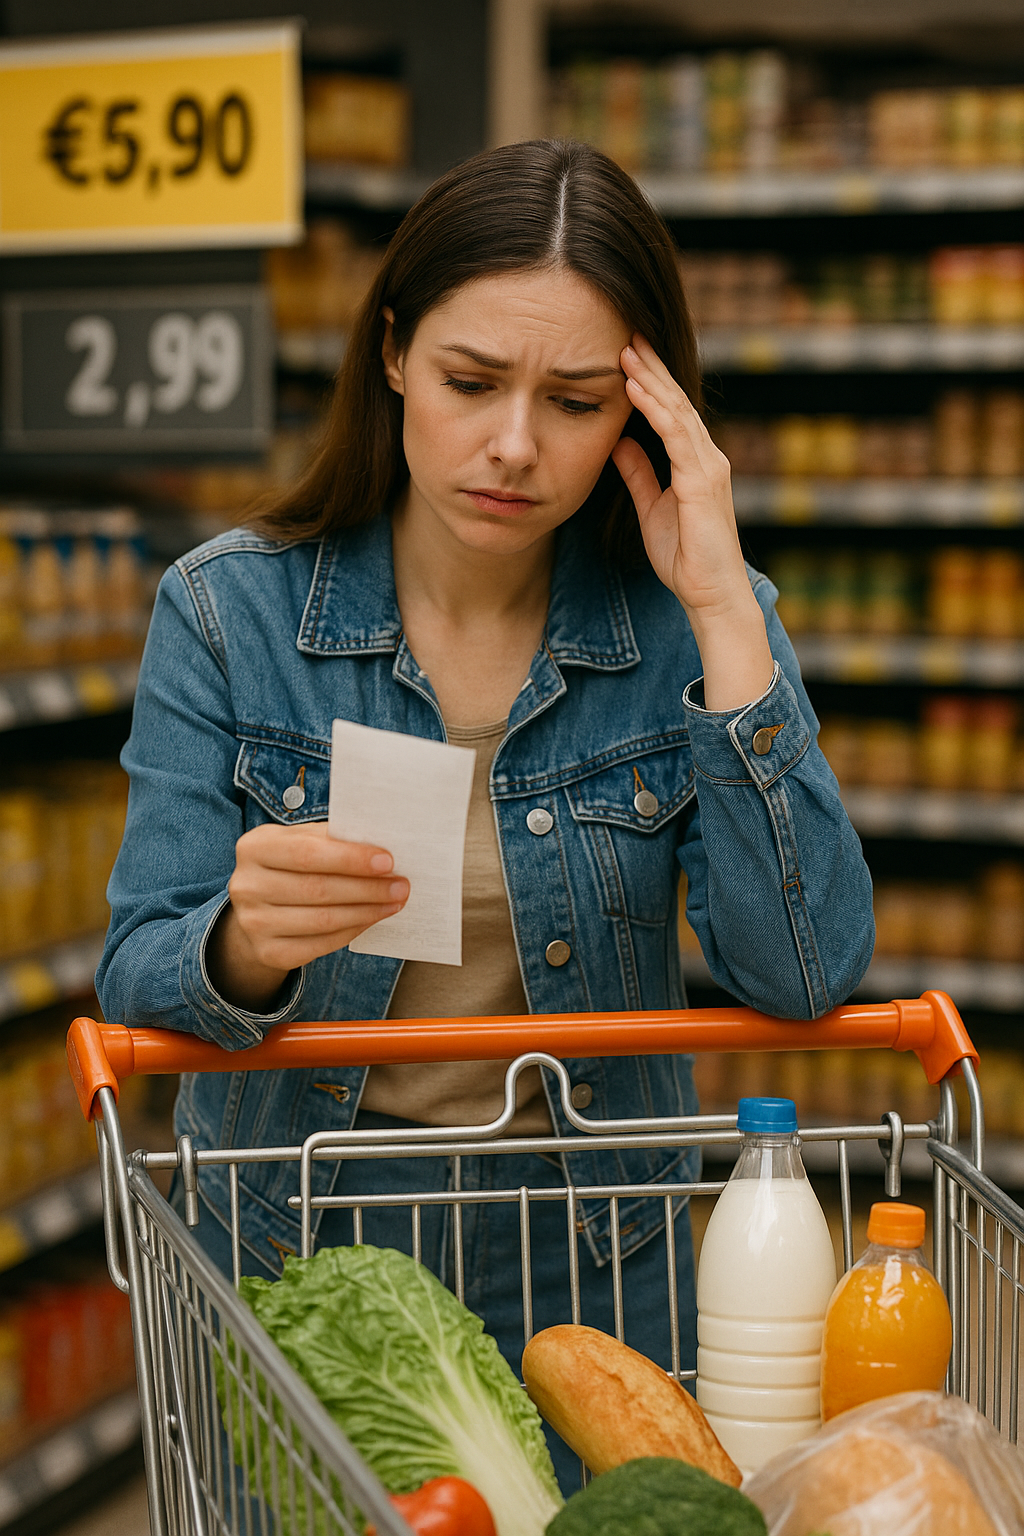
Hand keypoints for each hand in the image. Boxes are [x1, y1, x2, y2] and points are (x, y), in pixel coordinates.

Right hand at [207, 822, 408, 1009]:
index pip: (307, 853)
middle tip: (400, 885)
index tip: (387, 861)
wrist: (258, 909)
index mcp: (254, 847)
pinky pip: (320, 944)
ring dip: (367, 911)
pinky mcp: (268, 952)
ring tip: (394, 901)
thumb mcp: (301, 842)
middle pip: (318, 888)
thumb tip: (381, 848)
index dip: (350, 859)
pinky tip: (372, 918)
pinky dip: (353, 930)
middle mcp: (246, 885)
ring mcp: (253, 923)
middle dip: (366, 887)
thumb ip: (332, 840)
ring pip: (323, 919)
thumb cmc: (290, 866)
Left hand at [611, 334, 773, 710]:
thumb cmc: (685, 560)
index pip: (671, 413)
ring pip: (677, 411)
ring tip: (626, 350)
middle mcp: (707, 458)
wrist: (711, 595)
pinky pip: (677, 437)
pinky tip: (636, 389)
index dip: (650, 383)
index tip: (627, 355)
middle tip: (627, 334)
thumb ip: (640, 474)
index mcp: (694, 464)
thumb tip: (620, 441)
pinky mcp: (703, 482)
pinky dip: (655, 410)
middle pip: (676, 402)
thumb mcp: (652, 509)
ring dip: (650, 380)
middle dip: (651, 368)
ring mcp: (708, 467)